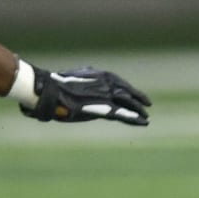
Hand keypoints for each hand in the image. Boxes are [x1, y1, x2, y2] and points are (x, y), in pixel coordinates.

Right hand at [21, 66, 151, 125]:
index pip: (119, 83)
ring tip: (146, 116)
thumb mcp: (76, 76)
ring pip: (128, 104)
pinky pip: (123, 115)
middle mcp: (108, 84)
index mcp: (101, 75)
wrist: (51, 89)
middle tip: (147, 105)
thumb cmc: (58, 84)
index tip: (133, 93)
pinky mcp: (103, 109)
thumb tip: (87, 77)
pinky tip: (143, 122)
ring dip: (138, 110)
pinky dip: (134, 119)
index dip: (128, 89)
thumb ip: (86, 78)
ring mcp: (107, 96)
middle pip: (127, 92)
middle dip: (137, 99)